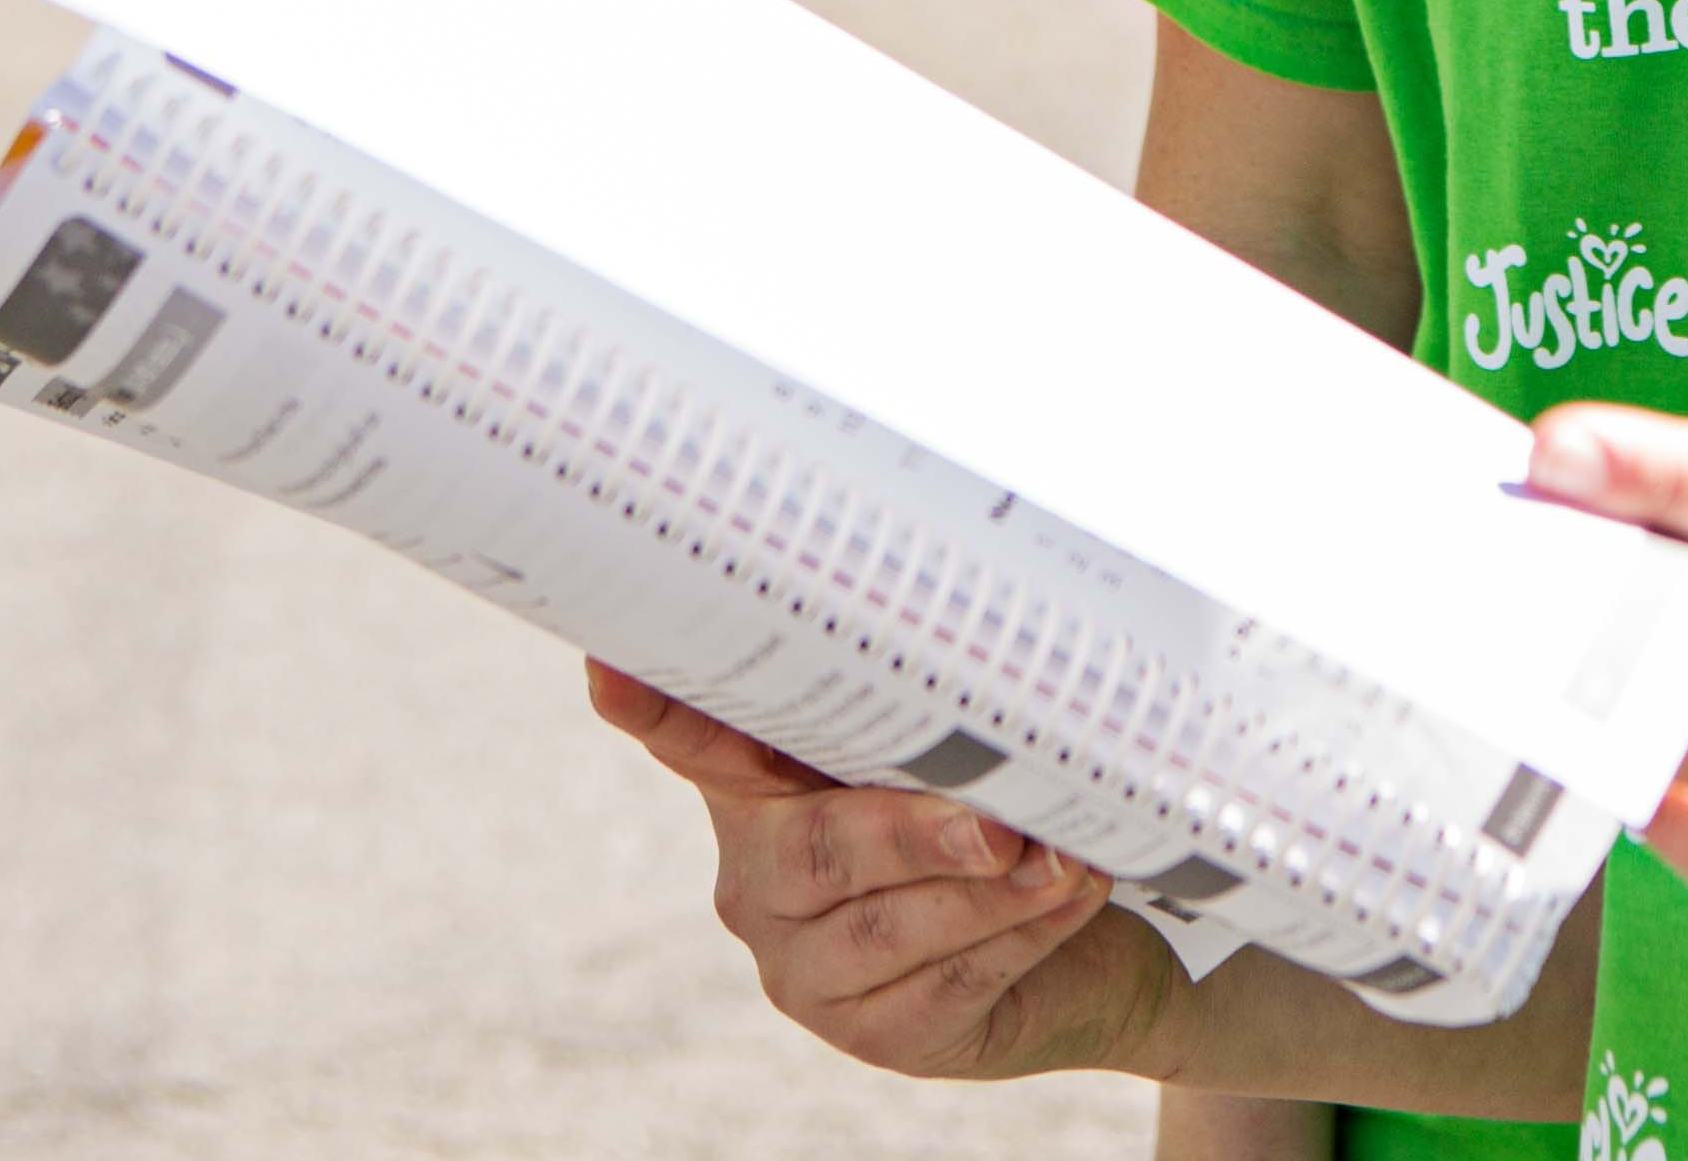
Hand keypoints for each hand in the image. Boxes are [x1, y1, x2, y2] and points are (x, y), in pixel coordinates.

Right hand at [586, 662, 1171, 1079]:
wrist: (1079, 945)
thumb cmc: (1002, 820)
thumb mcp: (959, 758)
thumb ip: (944, 718)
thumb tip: (993, 651)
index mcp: (761, 790)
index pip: (698, 742)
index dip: (655, 709)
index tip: (608, 671)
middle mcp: (760, 883)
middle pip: (819, 852)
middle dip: (915, 834)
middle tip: (998, 824)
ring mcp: (806, 971)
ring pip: (887, 930)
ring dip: (987, 891)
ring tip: (1061, 857)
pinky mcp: (875, 1035)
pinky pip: (945, 982)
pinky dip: (1018, 936)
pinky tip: (1069, 894)